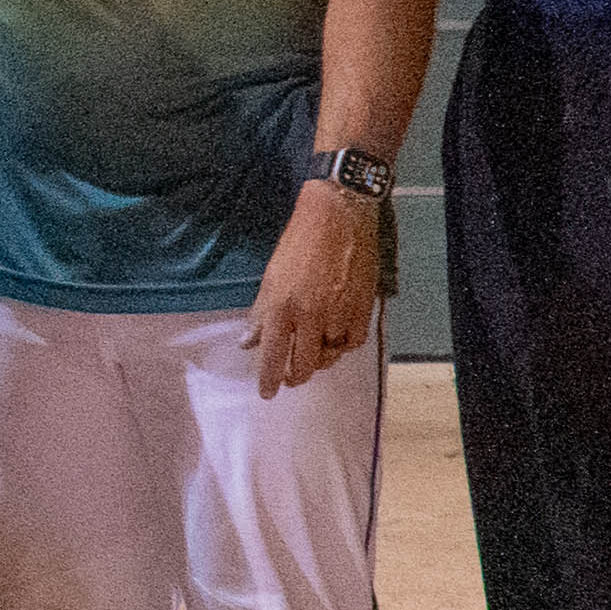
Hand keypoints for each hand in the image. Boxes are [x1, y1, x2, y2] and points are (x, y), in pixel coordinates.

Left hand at [248, 179, 384, 393]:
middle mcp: (310, 315)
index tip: (267, 393)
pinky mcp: (362, 307)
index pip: (273, 356)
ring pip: (330, 356)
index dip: (270, 380)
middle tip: (291, 378)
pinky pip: (353, 342)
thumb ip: (261, 314)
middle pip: (304, 365)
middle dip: (295, 377)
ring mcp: (339, 312)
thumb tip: (248, 342)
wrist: (337, 217)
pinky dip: (344, 346)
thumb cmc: (300, 242)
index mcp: (282, 307)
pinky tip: (336, 340)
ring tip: (314, 354)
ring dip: (321, 360)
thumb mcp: (271, 277)